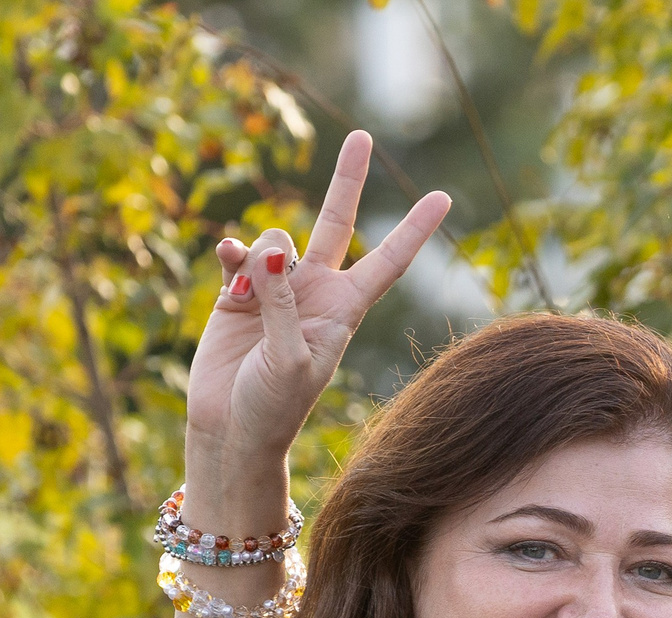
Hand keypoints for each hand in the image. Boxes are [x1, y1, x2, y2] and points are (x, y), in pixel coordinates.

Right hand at [184, 131, 449, 523]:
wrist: (230, 428)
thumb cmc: (273, 406)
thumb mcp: (290, 359)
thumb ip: (281, 305)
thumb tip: (271, 253)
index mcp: (346, 310)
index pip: (388, 261)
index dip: (413, 229)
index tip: (443, 195)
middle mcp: (316, 291)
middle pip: (335, 222)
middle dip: (347, 180)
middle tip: (362, 135)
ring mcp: (276, 288)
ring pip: (277, 240)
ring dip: (264, 255)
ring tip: (249, 294)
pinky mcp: (236, 292)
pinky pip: (238, 253)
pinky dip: (233, 255)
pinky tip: (228, 267)